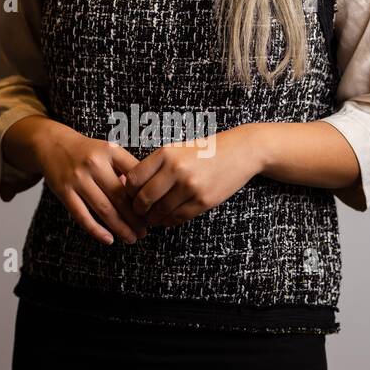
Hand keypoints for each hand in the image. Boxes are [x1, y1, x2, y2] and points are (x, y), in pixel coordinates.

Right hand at [33, 121, 148, 244]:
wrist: (51, 143)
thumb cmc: (86, 151)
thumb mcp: (108, 151)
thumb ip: (125, 171)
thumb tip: (142, 198)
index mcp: (110, 151)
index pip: (135, 177)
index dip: (146, 197)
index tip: (154, 211)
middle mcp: (94, 163)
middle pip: (120, 197)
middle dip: (136, 218)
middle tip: (145, 231)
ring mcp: (77, 178)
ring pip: (104, 209)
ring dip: (120, 227)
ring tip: (131, 238)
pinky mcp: (64, 191)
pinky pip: (82, 216)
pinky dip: (96, 230)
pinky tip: (109, 239)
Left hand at [122, 126, 263, 226]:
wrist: (241, 152)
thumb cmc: (205, 151)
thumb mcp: (177, 149)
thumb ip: (155, 165)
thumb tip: (129, 185)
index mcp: (166, 154)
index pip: (134, 179)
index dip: (128, 192)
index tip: (130, 196)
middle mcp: (177, 170)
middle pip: (144, 198)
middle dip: (138, 209)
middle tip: (138, 211)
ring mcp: (191, 187)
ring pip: (160, 211)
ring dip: (152, 218)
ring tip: (151, 217)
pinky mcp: (203, 201)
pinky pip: (177, 217)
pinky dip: (168, 220)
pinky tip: (167, 217)